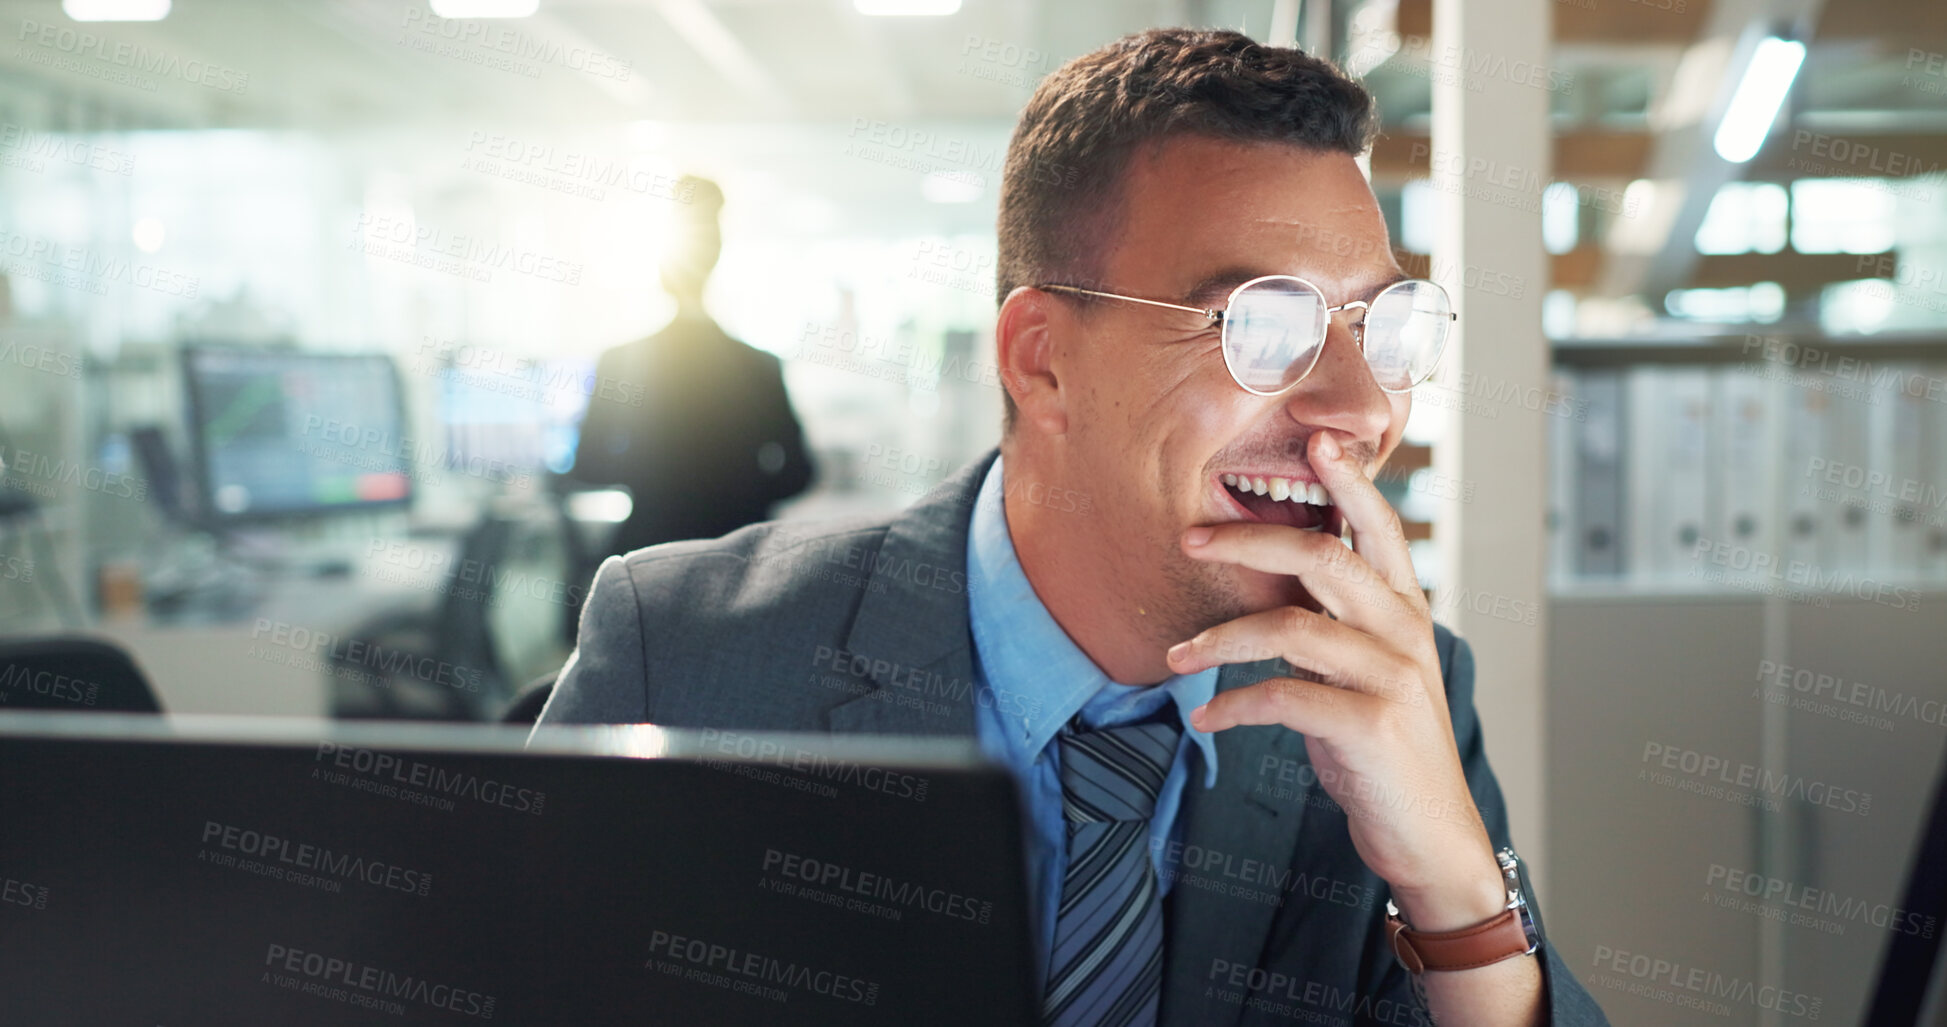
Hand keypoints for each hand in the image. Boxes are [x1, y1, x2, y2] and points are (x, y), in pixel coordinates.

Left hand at [1167, 429, 1503, 930]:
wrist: (1429, 835)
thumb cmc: (1383, 748)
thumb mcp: (1364, 672)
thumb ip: (1333, 623)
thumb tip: (1272, 582)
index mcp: (1405, 609)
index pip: (1379, 527)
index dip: (1349, 480)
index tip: (1314, 440)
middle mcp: (1404, 631)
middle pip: (1325, 554)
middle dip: (1251, 536)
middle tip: (1191, 537)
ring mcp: (1391, 676)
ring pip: (1291, 626)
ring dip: (1220, 637)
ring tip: (1177, 655)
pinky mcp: (1370, 725)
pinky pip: (1284, 697)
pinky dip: (1234, 706)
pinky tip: (1206, 719)